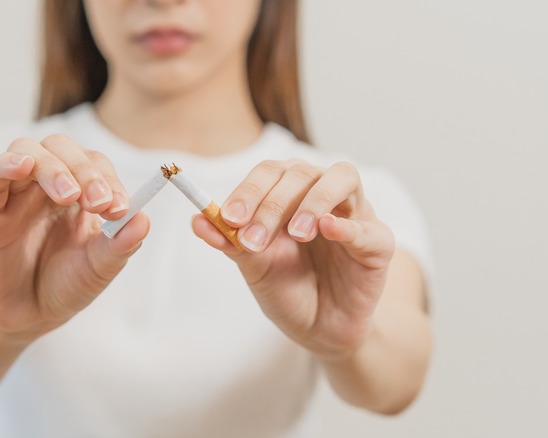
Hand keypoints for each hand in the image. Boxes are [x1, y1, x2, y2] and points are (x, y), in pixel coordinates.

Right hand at [0, 134, 148, 340]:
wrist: (31, 317)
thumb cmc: (67, 285)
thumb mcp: (100, 267)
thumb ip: (121, 244)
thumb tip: (144, 220)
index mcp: (78, 190)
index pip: (94, 163)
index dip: (108, 178)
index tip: (120, 208)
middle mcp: (46, 184)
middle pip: (60, 147)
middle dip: (84, 169)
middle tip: (99, 203)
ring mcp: (15, 194)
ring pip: (27, 150)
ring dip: (52, 166)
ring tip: (69, 195)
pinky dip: (7, 164)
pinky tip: (23, 166)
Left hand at [192, 160, 394, 359]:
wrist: (319, 328)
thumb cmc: (288, 288)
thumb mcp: (254, 266)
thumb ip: (230, 241)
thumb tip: (197, 219)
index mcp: (290, 193)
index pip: (270, 172)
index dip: (249, 190)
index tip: (230, 219)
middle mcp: (322, 194)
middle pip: (301, 172)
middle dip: (273, 203)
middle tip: (254, 239)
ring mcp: (354, 215)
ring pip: (342, 178)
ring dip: (314, 201)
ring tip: (296, 233)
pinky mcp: (379, 245)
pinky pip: (369, 228)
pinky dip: (348, 227)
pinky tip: (327, 232)